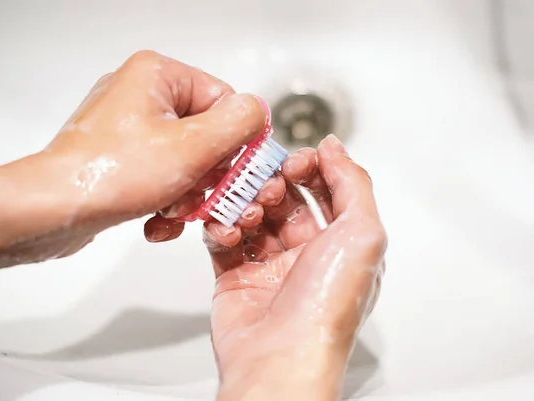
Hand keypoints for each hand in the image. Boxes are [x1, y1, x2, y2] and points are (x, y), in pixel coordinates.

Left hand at [0, 51, 265, 288]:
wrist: (52, 210)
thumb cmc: (114, 172)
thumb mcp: (193, 146)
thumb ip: (238, 123)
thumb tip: (256, 112)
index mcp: (158, 75)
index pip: (223, 101)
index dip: (235, 143)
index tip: (235, 174)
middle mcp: (140, 93)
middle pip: (204, 134)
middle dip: (207, 176)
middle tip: (203, 200)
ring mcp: (126, 126)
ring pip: (184, 161)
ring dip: (188, 194)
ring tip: (173, 213)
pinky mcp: (117, 157)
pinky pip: (159, 175)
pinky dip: (164, 201)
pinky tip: (156, 222)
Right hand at [202, 136, 386, 400]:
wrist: (281, 357)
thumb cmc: (327, 306)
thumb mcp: (363, 234)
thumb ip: (352, 182)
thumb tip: (333, 147)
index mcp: (341, 245)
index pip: (325, 191)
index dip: (311, 169)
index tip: (295, 162)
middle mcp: (306, 255)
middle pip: (286, 200)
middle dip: (274, 184)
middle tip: (267, 185)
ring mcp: (269, 267)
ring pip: (252, 215)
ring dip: (246, 204)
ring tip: (249, 212)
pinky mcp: (234, 278)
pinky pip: (223, 240)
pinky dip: (221, 228)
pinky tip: (227, 231)